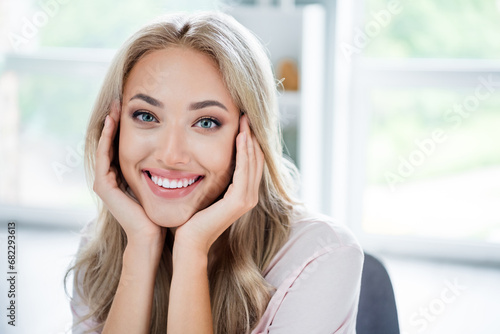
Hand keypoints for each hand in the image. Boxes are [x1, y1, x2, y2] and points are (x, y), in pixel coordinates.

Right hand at [93, 101, 164, 243]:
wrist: (152, 235)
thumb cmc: (161, 212)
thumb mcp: (161, 183)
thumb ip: (162, 168)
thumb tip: (180, 153)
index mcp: (123, 177)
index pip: (121, 146)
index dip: (124, 128)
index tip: (134, 109)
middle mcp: (110, 178)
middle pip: (110, 144)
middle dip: (114, 123)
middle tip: (120, 101)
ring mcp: (104, 182)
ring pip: (104, 147)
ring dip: (108, 126)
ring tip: (115, 107)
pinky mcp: (103, 186)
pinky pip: (103, 156)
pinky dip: (106, 138)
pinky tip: (112, 122)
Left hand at [173, 115, 264, 255]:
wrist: (189, 241)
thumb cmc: (193, 218)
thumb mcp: (206, 191)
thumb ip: (213, 178)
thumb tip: (206, 159)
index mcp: (243, 193)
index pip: (251, 161)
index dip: (249, 141)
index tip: (241, 121)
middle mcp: (249, 195)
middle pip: (256, 159)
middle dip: (251, 136)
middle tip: (245, 115)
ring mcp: (247, 199)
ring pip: (253, 162)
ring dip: (249, 140)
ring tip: (244, 120)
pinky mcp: (239, 201)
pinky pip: (244, 170)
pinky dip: (244, 153)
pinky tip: (241, 137)